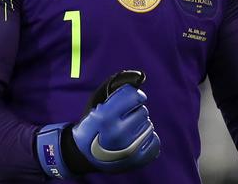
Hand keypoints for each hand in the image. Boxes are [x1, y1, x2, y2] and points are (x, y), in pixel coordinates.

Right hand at [36, 70, 159, 178]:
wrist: (83, 156)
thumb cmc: (91, 124)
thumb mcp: (97, 100)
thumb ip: (116, 85)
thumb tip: (141, 76)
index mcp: (105, 117)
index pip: (134, 96)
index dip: (132, 95)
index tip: (129, 98)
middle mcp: (118, 134)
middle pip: (142, 110)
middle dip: (133, 111)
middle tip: (121, 118)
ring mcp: (129, 150)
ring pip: (149, 125)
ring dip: (139, 125)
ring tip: (125, 130)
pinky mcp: (138, 161)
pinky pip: (154, 140)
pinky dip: (146, 138)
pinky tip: (134, 140)